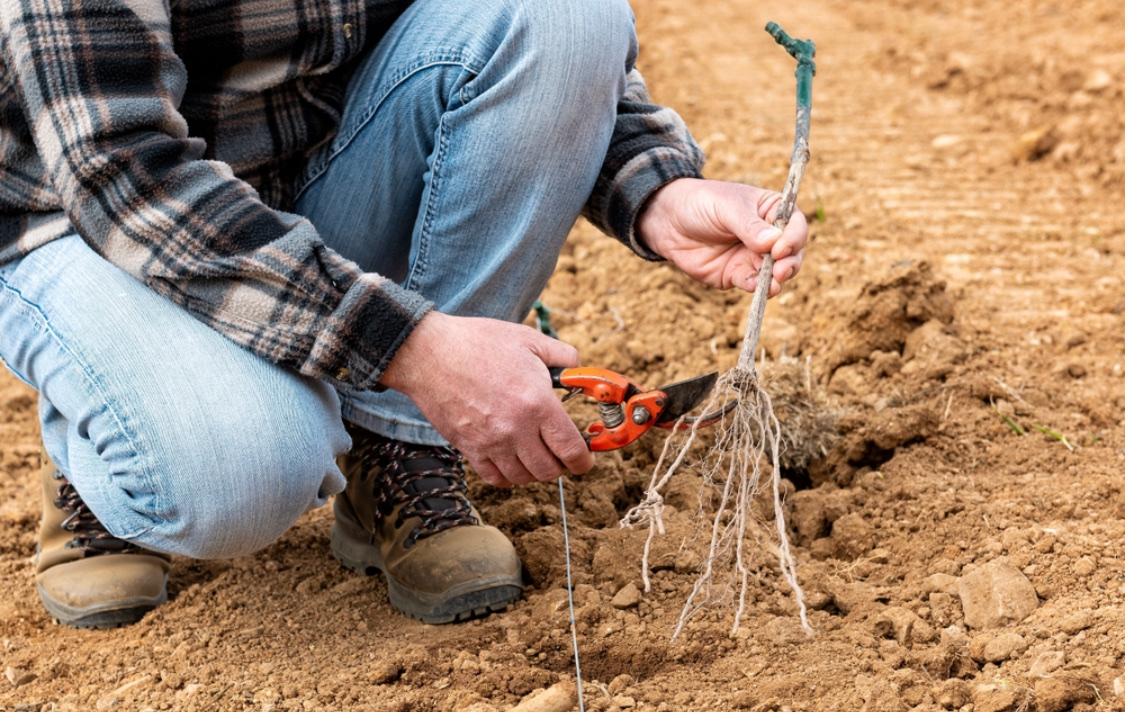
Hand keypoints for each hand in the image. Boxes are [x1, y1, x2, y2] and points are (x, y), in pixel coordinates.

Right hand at [379, 311, 595, 486]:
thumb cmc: (479, 343)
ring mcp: (490, 443)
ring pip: (523, 478)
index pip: (571, 449)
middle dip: (561, 465)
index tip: (585, 459)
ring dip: (534, 470)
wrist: (429, 353)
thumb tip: (581, 372)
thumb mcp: (529, 339)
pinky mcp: (469, 448)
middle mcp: (516, 429)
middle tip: (560, 451)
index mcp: (537, 403)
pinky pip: (495, 479)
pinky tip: (510, 459)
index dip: (584, 460)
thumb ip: (564, 356)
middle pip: (550, 471)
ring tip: (534, 452)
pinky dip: (507, 476)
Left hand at [636, 178, 807, 295]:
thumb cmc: (701, 203)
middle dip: (790, 263)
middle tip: (781, 270)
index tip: (781, 248)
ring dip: (778, 280)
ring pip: (776, 273)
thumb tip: (773, 244)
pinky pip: (753, 285)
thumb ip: (749, 226)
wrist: (668, 220)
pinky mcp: (736, 275)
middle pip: (792, 254)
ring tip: (773, 283)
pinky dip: (758, 289)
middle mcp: (768, 237)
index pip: (795, 225)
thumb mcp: (726, 208)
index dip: (793, 238)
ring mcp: (753, 257)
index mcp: (771, 211)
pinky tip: (756, 288)